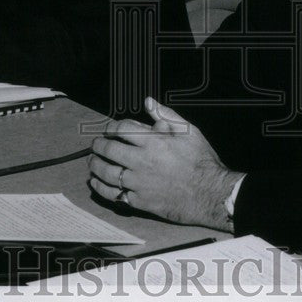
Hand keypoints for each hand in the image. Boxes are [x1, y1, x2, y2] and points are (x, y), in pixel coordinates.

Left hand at [89, 97, 242, 231]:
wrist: (210, 193)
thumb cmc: (202, 161)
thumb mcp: (189, 131)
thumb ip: (166, 115)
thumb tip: (148, 101)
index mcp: (153, 142)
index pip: (121, 129)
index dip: (111, 126)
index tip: (109, 129)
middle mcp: (142, 161)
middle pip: (109, 149)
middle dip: (98, 144)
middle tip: (96, 144)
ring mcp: (139, 182)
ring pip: (106, 172)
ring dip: (95, 164)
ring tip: (92, 161)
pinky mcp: (139, 201)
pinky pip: (113, 194)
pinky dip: (101, 187)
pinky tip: (96, 182)